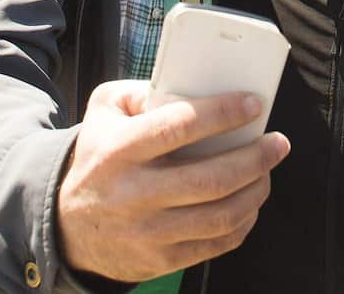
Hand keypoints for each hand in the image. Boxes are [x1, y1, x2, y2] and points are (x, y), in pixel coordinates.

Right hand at [56, 80, 290, 281]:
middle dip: (255, 158)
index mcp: (120, 150)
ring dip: (256, 190)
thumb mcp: (102, 111)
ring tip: (267, 170)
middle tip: (277, 142)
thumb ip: (139, 90)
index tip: (253, 104)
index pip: (179, 127)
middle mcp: (134, 194)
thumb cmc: (97, 157)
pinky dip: (243, 222)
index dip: (223, 114)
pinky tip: (250, 201)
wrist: (66, 226)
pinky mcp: (161, 260)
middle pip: (211, 178)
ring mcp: (149, 232)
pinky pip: (216, 244)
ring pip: (220, 215)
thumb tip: (189, 83)